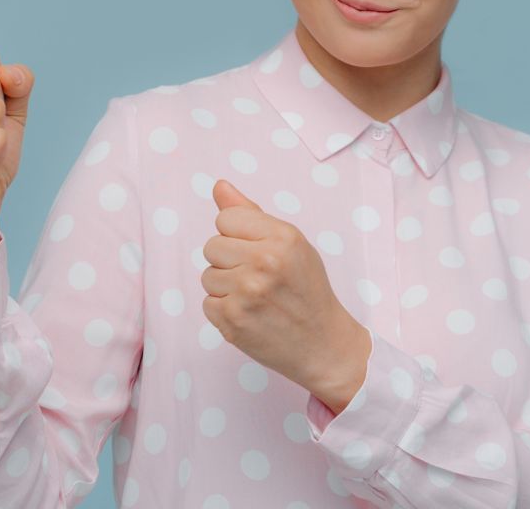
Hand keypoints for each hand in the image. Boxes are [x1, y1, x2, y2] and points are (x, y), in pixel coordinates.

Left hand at [201, 179, 367, 398]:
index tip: (257, 251)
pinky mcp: (232, 320)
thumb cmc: (306, 289)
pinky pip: (207, 304)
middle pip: (211, 246)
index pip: (225, 218)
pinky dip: (224, 311)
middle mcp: (264, 262)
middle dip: (229, 261)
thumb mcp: (290, 243)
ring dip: (226, 287)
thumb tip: (219, 186)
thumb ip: (251, 213)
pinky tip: (249, 314)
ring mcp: (247, 293)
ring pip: (207, 276)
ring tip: (255, 297)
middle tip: (258, 277)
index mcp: (282, 237)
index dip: (237, 235)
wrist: (323, 343)